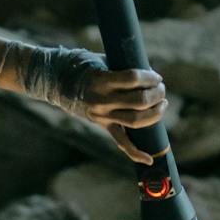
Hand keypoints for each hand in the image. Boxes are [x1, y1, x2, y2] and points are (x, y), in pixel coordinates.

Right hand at [14, 45, 168, 165]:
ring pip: (136, 120)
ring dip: (155, 113)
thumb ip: (124, 69)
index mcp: (100, 80)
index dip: (149, 77)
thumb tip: (151, 77)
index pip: (132, 79)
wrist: (56, 82)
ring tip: (162, 104)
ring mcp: (101, 115)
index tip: (155, 76)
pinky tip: (149, 159)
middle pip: (138, 100)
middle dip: (156, 94)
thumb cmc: (83, 66)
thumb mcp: (102, 61)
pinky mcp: (102, 125)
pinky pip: (121, 142)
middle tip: (161, 88)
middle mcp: (101, 100)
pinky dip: (136, 152)